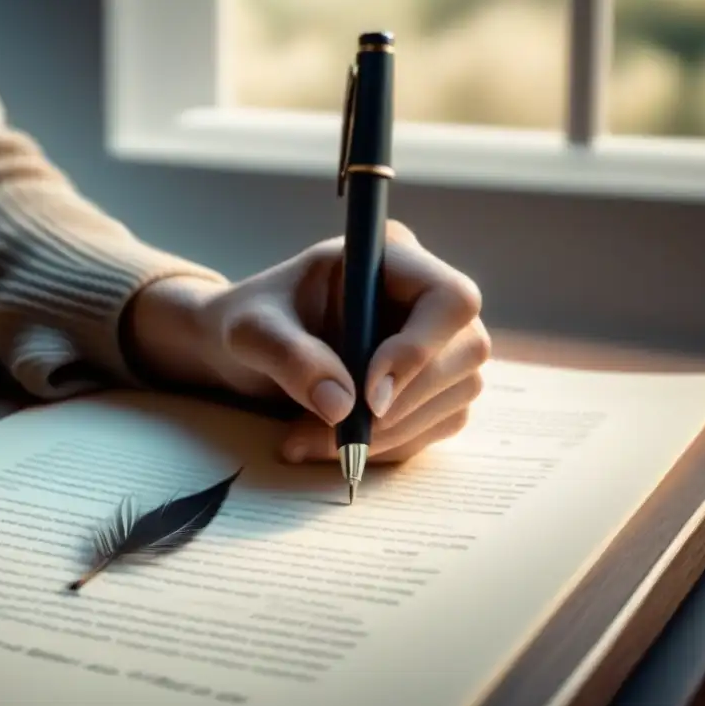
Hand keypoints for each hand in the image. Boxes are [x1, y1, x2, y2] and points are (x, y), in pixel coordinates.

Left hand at [128, 220, 489, 463]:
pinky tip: (329, 445)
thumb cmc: (247, 321)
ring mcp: (434, 343)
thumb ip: (290, 357)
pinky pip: (434, 426)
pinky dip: (385, 447)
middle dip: (402, 405)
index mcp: (390, 257)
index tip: (369, 394)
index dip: (421, 350)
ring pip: (454, 397)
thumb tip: (341, 405)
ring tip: (309, 441)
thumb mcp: (250, 331)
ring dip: (387, 435)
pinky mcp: (428, 386)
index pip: (451, 299)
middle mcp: (422, 297)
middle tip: (335, 432)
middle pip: (466, 353)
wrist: (238, 350)